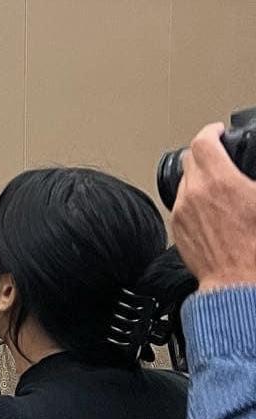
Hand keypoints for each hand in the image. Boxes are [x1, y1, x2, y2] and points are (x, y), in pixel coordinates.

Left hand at [173, 122, 255, 290]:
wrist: (236, 279)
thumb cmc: (255, 245)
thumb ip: (255, 179)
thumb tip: (252, 175)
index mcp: (220, 181)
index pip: (203, 141)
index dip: (211, 131)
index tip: (218, 131)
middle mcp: (195, 194)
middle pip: (190, 159)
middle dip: (205, 153)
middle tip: (219, 156)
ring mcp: (182, 212)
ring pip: (184, 182)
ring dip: (198, 178)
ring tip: (217, 185)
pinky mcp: (177, 229)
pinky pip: (181, 205)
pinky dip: (193, 199)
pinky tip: (210, 208)